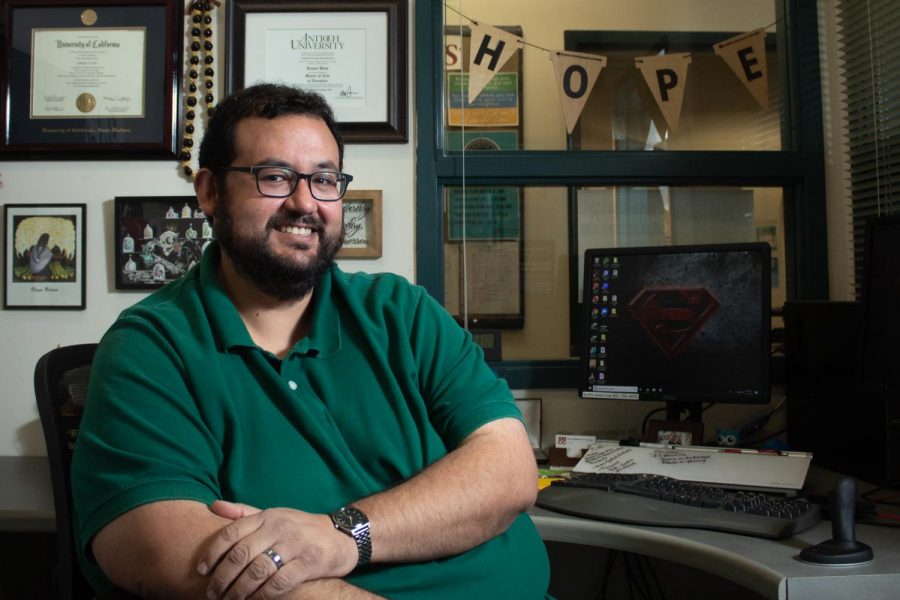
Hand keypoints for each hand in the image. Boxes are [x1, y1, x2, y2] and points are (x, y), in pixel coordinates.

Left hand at [197, 502, 358, 598]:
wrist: (342, 536)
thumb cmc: (301, 528)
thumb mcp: (274, 515)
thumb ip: (244, 513)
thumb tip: (212, 506)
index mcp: (268, 516)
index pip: (232, 532)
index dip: (212, 553)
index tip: (201, 571)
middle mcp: (279, 527)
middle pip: (241, 555)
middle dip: (222, 578)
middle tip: (212, 593)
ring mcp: (295, 545)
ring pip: (257, 571)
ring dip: (238, 591)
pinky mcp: (309, 562)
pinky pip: (278, 583)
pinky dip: (261, 596)